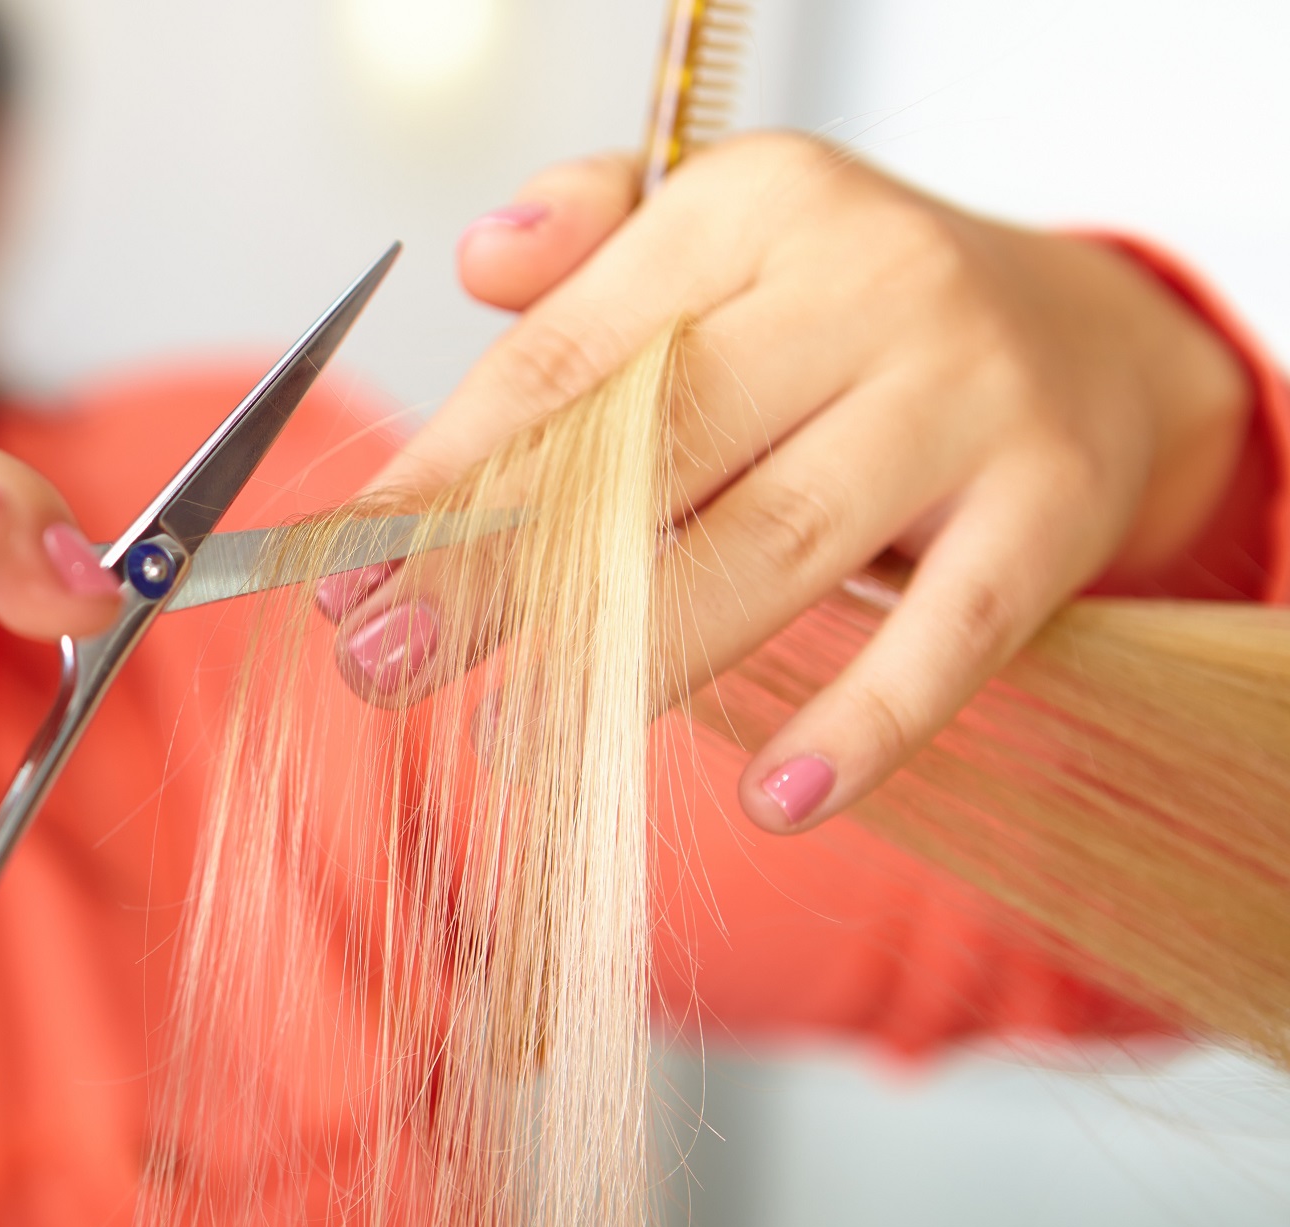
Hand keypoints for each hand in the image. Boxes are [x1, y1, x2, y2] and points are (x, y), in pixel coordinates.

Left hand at [325, 134, 1251, 832]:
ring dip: (631, 657)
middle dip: (502, 575)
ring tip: (517, 736)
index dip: (444, 475)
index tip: (350, 571)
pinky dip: (859, 725)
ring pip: (771, 546)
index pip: (564, 358)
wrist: (1090, 336)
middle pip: (650, 453)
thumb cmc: (848, 309)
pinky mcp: (1052, 505)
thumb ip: (586, 246)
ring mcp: (968, 395)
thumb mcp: (719, 236)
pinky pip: (945, 636)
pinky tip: (775, 802)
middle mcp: (865, 283)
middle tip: (390, 664)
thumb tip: (473, 264)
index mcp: (753, 210)